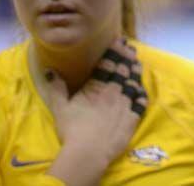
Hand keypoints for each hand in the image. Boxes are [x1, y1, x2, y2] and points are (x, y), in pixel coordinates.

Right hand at [46, 38, 146, 184]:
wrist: (88, 153)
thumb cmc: (72, 130)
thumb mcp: (60, 108)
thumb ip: (57, 88)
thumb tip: (50, 70)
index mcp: (97, 87)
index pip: (108, 64)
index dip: (114, 51)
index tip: (119, 40)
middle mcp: (114, 92)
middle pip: (123, 71)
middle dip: (127, 57)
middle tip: (130, 47)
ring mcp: (125, 105)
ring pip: (133, 83)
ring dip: (136, 71)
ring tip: (137, 62)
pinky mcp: (132, 119)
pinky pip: (140, 103)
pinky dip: (141, 94)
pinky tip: (142, 89)